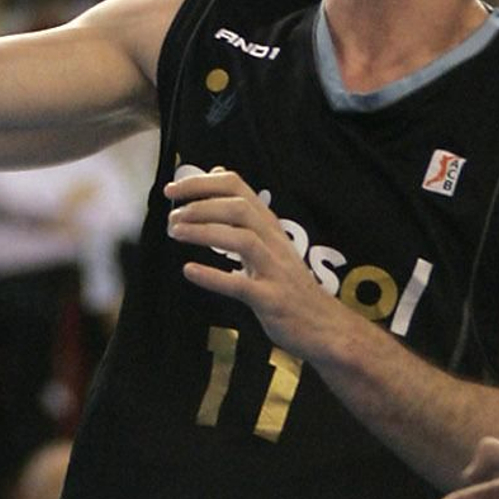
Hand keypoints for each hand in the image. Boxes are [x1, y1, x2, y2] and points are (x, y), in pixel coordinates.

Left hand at [164, 166, 335, 357]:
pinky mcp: (273, 300)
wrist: (326, 326)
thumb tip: (217, 172)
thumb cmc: (289, 283)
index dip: (201, 183)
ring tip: (176, 233)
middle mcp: (274, 241)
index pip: (237, 186)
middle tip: (172, 217)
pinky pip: (242, 285)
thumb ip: (243, 209)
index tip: (172, 190)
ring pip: (242, 239)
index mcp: (268, 225)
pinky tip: (189, 270)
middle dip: (200, 206)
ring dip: (204, 232)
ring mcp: (275, 270)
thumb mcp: (268, 239)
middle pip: (238, 208)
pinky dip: (214, 277)